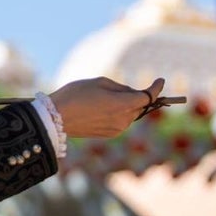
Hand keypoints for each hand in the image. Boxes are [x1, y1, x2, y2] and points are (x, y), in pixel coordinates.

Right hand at [49, 77, 163, 137]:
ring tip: (105, 97)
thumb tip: (132, 94)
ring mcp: (117, 129)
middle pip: (139, 106)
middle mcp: (123, 120)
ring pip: (130, 114)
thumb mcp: (99, 82)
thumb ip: (121, 87)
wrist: (55, 117)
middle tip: (123, 88)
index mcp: (122, 105)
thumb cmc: (75, 94)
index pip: (147, 97)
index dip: (156, 88)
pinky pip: (121, 121)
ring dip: (126, 105)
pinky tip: (101, 108)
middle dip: (137, 96)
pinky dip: (119, 113)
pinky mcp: (109, 134)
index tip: (160, 80)